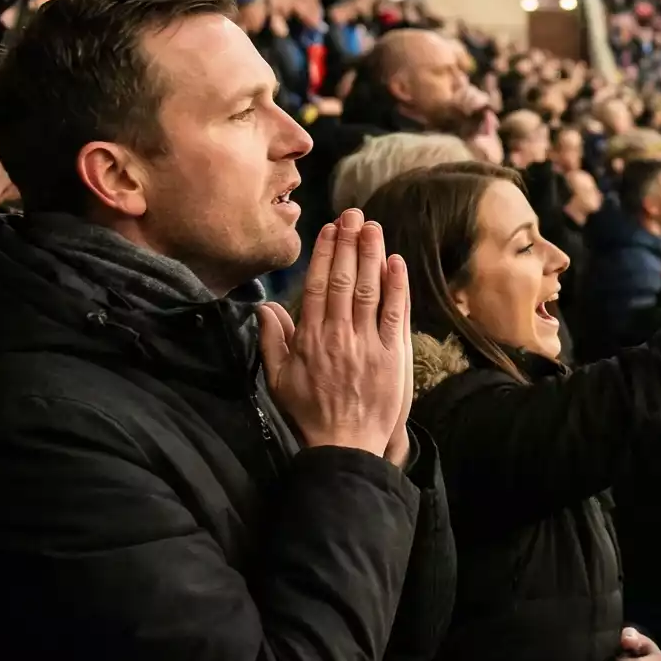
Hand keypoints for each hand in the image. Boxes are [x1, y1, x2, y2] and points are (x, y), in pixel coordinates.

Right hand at [259, 211, 411, 462]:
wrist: (343, 446)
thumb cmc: (308, 413)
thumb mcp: (278, 379)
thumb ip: (272, 341)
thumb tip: (264, 307)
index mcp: (310, 338)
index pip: (319, 286)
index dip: (325, 254)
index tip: (330, 229)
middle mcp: (338, 335)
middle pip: (345, 280)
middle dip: (350, 243)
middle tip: (355, 214)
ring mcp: (367, 344)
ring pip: (370, 290)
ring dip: (372, 255)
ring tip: (374, 227)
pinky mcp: (392, 356)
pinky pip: (395, 314)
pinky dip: (396, 287)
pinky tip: (396, 263)